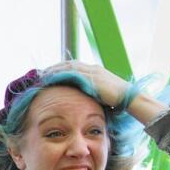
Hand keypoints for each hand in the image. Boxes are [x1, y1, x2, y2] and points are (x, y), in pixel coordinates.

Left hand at [44, 60, 166, 124]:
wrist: (129, 99)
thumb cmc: (117, 103)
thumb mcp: (100, 98)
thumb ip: (89, 97)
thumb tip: (80, 105)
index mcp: (95, 72)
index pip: (73, 68)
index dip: (60, 70)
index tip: (48, 75)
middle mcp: (93, 68)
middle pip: (68, 64)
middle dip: (54, 68)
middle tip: (40, 73)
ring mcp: (93, 71)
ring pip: (68, 66)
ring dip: (54, 69)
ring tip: (41, 75)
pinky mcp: (92, 76)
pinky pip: (72, 72)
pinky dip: (60, 73)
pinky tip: (50, 78)